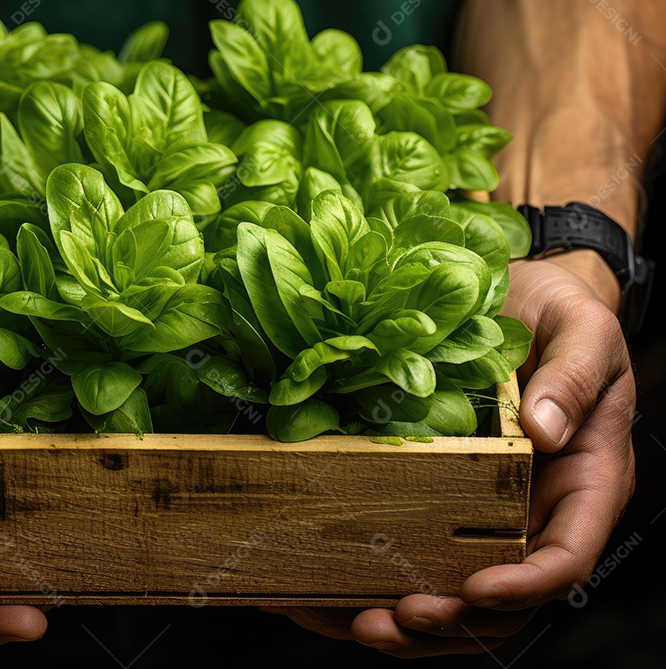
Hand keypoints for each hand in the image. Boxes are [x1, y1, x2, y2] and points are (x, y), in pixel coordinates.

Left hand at [267, 251, 635, 656]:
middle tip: (398, 616)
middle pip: (505, 597)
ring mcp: (487, 511)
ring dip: (412, 621)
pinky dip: (381, 580)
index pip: (565, 558)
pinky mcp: (441, 498)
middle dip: (455, 619)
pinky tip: (336, 590)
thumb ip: (575, 377)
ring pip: (459, 594)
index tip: (477, 586)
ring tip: (362, 622)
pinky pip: (418, 554)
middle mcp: (536, 510)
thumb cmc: (563, 314)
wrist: (520, 297)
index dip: (524, 585)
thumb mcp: (583, 330)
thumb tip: (545, 429)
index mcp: (583, 483)